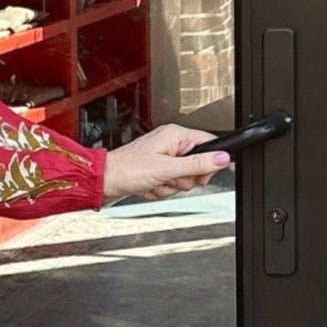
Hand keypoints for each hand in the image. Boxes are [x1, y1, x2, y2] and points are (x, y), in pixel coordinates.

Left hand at [100, 124, 229, 203]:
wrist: (103, 182)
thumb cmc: (127, 170)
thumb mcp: (168, 169)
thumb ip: (197, 164)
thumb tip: (222, 157)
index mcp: (175, 135)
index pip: (208, 144)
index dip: (208, 163)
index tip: (200, 175)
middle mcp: (170, 144)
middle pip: (196, 166)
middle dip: (182, 179)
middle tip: (168, 178)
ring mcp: (163, 158)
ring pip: (182, 179)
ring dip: (169, 186)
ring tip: (154, 182)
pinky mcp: (156, 171)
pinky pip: (169, 185)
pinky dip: (159, 190)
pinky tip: (148, 186)